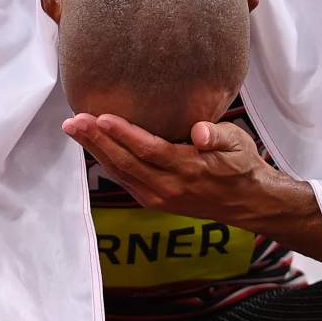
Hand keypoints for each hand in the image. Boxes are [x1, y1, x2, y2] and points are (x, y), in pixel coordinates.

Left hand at [62, 113, 272, 222]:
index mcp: (189, 170)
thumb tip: (200, 132)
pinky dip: (106, 162)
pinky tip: (93, 146)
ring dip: (95, 151)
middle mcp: (169, 188)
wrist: (247, 203)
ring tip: (74, 129)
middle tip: (74, 121)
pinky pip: (124, 180)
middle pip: (126, 163)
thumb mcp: (238, 144)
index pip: (149, 150)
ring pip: (120, 173)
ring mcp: (159, 197)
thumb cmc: (242, 165)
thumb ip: (217, 135)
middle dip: (97, 140)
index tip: (100, 117)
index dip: (123, 134)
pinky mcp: (154, 201)